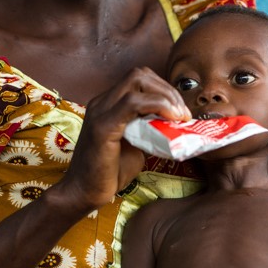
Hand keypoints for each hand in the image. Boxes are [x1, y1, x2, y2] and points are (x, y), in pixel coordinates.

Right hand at [65, 67, 190, 209]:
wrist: (84, 193)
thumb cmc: (109, 172)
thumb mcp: (137, 145)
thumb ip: (150, 129)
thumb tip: (174, 124)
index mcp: (108, 104)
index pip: (139, 80)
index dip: (164, 89)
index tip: (181, 110)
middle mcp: (102, 101)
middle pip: (140, 74)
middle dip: (167, 89)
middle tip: (183, 112)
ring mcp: (101, 111)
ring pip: (137, 80)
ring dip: (165, 95)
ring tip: (179, 115)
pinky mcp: (103, 126)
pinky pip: (132, 102)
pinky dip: (157, 104)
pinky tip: (170, 118)